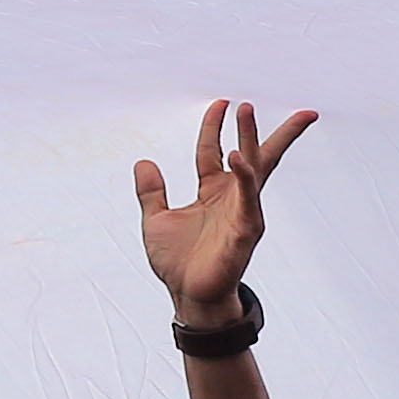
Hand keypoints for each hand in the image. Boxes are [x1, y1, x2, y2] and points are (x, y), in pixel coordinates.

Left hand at [134, 98, 310, 319]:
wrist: (188, 296)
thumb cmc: (179, 263)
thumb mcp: (156, 219)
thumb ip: (151, 192)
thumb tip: (144, 163)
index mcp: (212, 193)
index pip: (213, 150)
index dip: (214, 126)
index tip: (220, 103)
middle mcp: (232, 197)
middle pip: (250, 154)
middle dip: (254, 127)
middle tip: (253, 101)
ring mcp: (242, 211)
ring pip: (252, 167)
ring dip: (250, 138)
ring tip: (245, 110)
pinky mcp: (246, 228)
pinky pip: (247, 197)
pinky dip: (244, 175)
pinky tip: (236, 156)